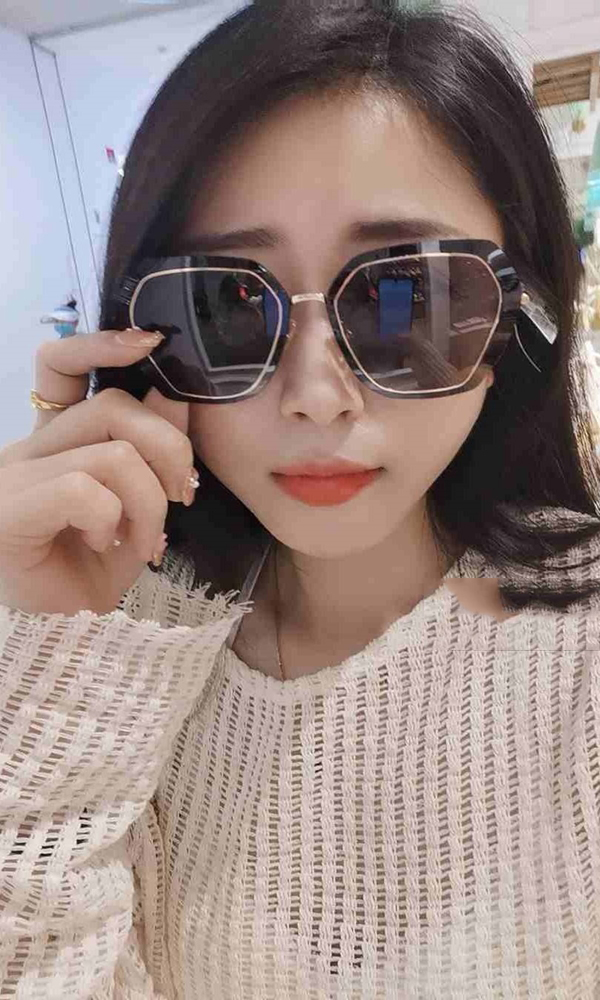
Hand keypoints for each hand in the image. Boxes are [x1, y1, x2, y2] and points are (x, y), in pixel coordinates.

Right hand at [0, 328, 194, 614]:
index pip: (61, 365)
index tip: (153, 342)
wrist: (60, 637)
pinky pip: (84, 489)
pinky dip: (112, 520)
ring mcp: (14, 476)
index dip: (101, 342)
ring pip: (110, 451)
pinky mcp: (8, 508)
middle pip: (113, 406)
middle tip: (183, 496)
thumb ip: (152, 450)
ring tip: (145, 543)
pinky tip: (104, 546)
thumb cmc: (91, 574)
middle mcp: (30, 449)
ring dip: (149, 502)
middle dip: (170, 448)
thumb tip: (173, 394)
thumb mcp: (137, 506)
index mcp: (56, 441)